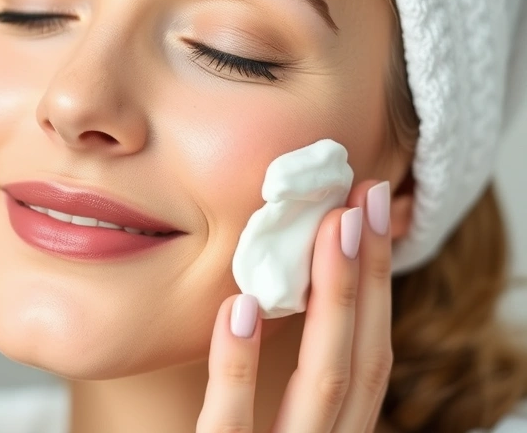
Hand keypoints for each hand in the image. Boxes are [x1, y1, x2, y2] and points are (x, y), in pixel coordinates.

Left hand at [197, 180, 393, 432]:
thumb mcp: (272, 424)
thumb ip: (286, 377)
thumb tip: (286, 284)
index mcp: (334, 429)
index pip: (370, 354)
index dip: (375, 282)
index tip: (369, 208)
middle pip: (361, 358)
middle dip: (367, 275)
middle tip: (363, 198)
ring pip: (324, 382)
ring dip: (332, 300)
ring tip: (329, 228)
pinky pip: (231, 423)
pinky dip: (239, 364)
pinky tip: (239, 306)